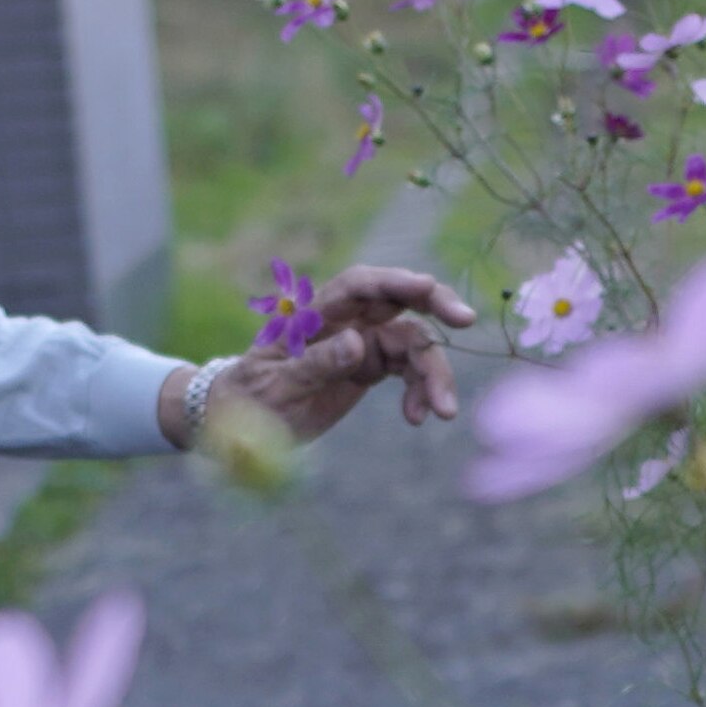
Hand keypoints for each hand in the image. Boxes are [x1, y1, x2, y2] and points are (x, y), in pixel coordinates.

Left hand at [197, 265, 476, 446]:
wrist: (239, 424)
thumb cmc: (249, 400)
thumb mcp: (276, 387)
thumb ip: (316, 364)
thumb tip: (357, 343)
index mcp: (316, 315)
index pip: (361, 285)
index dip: (396, 281)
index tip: (430, 289)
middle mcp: (344, 322)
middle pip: (398, 301)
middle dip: (435, 306)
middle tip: (466, 320)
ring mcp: (359, 344)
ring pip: (412, 345)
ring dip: (433, 374)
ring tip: (443, 413)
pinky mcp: (368, 369)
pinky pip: (407, 373)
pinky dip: (419, 392)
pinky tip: (416, 418)